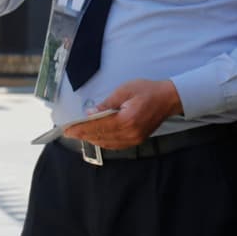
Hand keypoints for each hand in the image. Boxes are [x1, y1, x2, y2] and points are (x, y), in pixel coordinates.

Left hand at [63, 79, 182, 148]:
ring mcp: (134, 138)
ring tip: (80, 134)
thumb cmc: (148, 90)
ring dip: (92, 139)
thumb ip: (107, 103)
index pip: (97, 126)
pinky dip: (103, 142)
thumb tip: (90, 114)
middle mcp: (129, 133)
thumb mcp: (126, 90)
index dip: (80, 128)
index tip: (67, 129)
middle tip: (69, 132)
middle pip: (100, 136)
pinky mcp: (137, 140)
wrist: (169, 98)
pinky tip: (96, 137)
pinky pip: (115, 145)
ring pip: (106, 143)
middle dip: (83, 134)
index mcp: (126, 119)